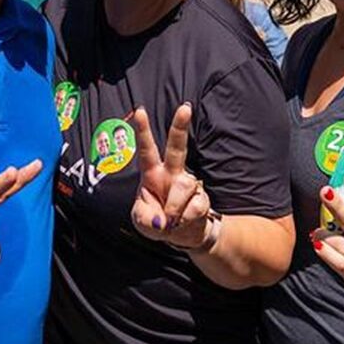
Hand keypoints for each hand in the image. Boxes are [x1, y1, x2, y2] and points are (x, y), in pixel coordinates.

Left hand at [130, 105, 212, 249]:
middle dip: (180, 127)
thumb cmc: (158, 222)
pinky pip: (195, 206)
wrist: (183, 235)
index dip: (143, 131)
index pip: (147, 150)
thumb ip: (146, 218)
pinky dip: (185, 219)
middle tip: (185, 108)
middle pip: (177, 147)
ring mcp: (189, 184)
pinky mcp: (202, 197)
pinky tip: (183, 222)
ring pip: (184, 185)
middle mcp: (172, 173)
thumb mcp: (142, 222)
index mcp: (153, 174)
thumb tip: (164, 218)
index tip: (140, 111)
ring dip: (175, 207)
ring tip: (170, 221)